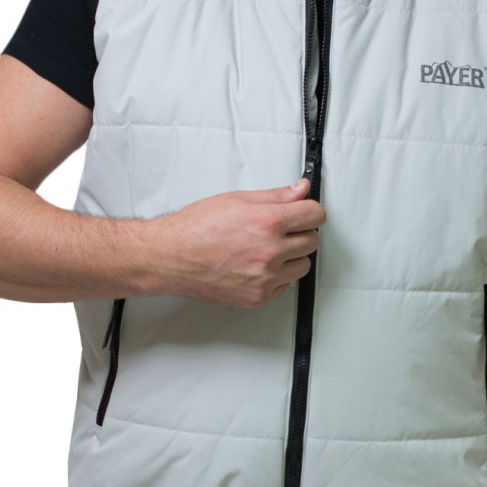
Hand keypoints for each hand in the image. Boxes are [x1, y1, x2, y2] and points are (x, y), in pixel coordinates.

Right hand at [153, 177, 325, 305]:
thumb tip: (299, 190)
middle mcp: (270, 251)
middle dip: (301, 232)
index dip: (310, 210)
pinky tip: (258, 264)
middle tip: (282, 229)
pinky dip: (278, 275)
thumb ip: (275, 196)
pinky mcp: (259, 296)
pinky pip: (285, 284)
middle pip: (313, 240)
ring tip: (269, 248)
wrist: (171, 257)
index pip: (315, 215)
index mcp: (267, 222)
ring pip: (303, 265)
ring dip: (293, 256)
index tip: (305, 211)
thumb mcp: (237, 200)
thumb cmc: (196, 228)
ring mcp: (265, 277)